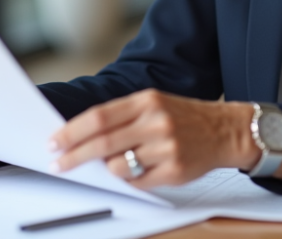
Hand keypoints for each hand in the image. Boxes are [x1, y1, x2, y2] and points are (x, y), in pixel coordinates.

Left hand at [48, 89, 281, 187]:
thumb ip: (123, 116)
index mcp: (147, 100)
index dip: (72, 131)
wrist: (225, 130)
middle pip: (103, 142)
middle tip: (58, 163)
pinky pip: (138, 181)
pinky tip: (133, 172)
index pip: (99, 117)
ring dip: (107, 169)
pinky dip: (129, 179)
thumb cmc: (184, 117)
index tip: (55, 141)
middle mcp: (156, 121)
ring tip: (110, 166)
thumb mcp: (154, 104)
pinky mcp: (174, 170)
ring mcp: (166, 147)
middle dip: (75, 155)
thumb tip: (83, 135)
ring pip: (119, 165)